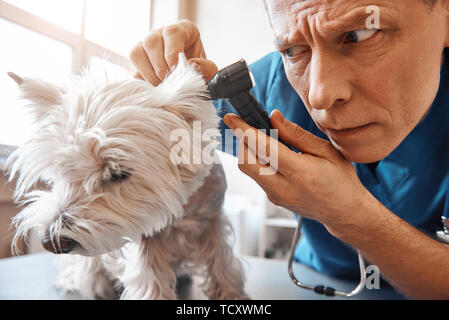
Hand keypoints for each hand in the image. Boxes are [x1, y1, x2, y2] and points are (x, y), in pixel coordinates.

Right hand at [129, 19, 217, 84]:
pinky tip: (153, 88)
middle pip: (151, 41)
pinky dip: (142, 81)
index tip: (176, 69)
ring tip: (160, 86)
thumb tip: (191, 66)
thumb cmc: (200, 72)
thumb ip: (205, 67)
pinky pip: (132, 69)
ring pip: (137, 52)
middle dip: (160, 66)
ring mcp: (147, 46)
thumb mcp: (208, 69)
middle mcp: (162, 34)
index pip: (172, 33)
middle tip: (168, 82)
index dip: (173, 52)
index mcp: (183, 30)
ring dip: (148, 73)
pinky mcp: (138, 62)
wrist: (191, 83)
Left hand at [223, 110, 371, 230]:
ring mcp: (276, 197)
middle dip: (242, 140)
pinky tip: (269, 153)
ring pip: (248, 170)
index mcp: (300, 173)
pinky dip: (257, 161)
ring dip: (248, 150)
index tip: (231, 118)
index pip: (264, 148)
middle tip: (247, 125)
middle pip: (247, 162)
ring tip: (261, 138)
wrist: (344, 212)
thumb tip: (273, 117)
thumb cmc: (340, 179)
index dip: (244, 131)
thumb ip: (296, 134)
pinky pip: (256, 176)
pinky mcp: (273, 199)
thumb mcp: (326, 150)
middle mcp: (283, 188)